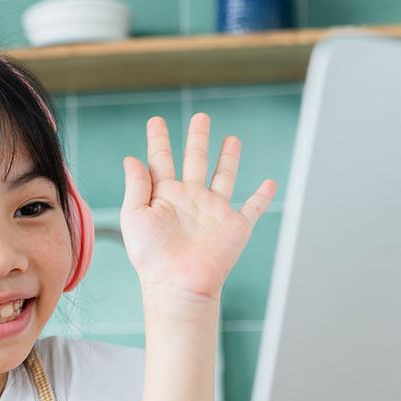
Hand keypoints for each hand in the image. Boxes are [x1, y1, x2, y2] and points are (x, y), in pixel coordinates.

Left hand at [120, 113, 275, 307]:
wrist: (178, 283)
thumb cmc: (152, 255)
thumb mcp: (135, 215)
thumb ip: (136, 185)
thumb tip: (131, 158)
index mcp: (165, 195)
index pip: (160, 160)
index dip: (158, 139)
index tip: (155, 120)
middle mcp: (190, 199)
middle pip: (195, 160)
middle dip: (198, 138)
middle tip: (201, 117)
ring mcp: (214, 211)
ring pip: (224, 177)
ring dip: (229, 158)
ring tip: (232, 139)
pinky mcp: (235, 225)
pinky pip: (253, 207)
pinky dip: (263, 196)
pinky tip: (270, 183)